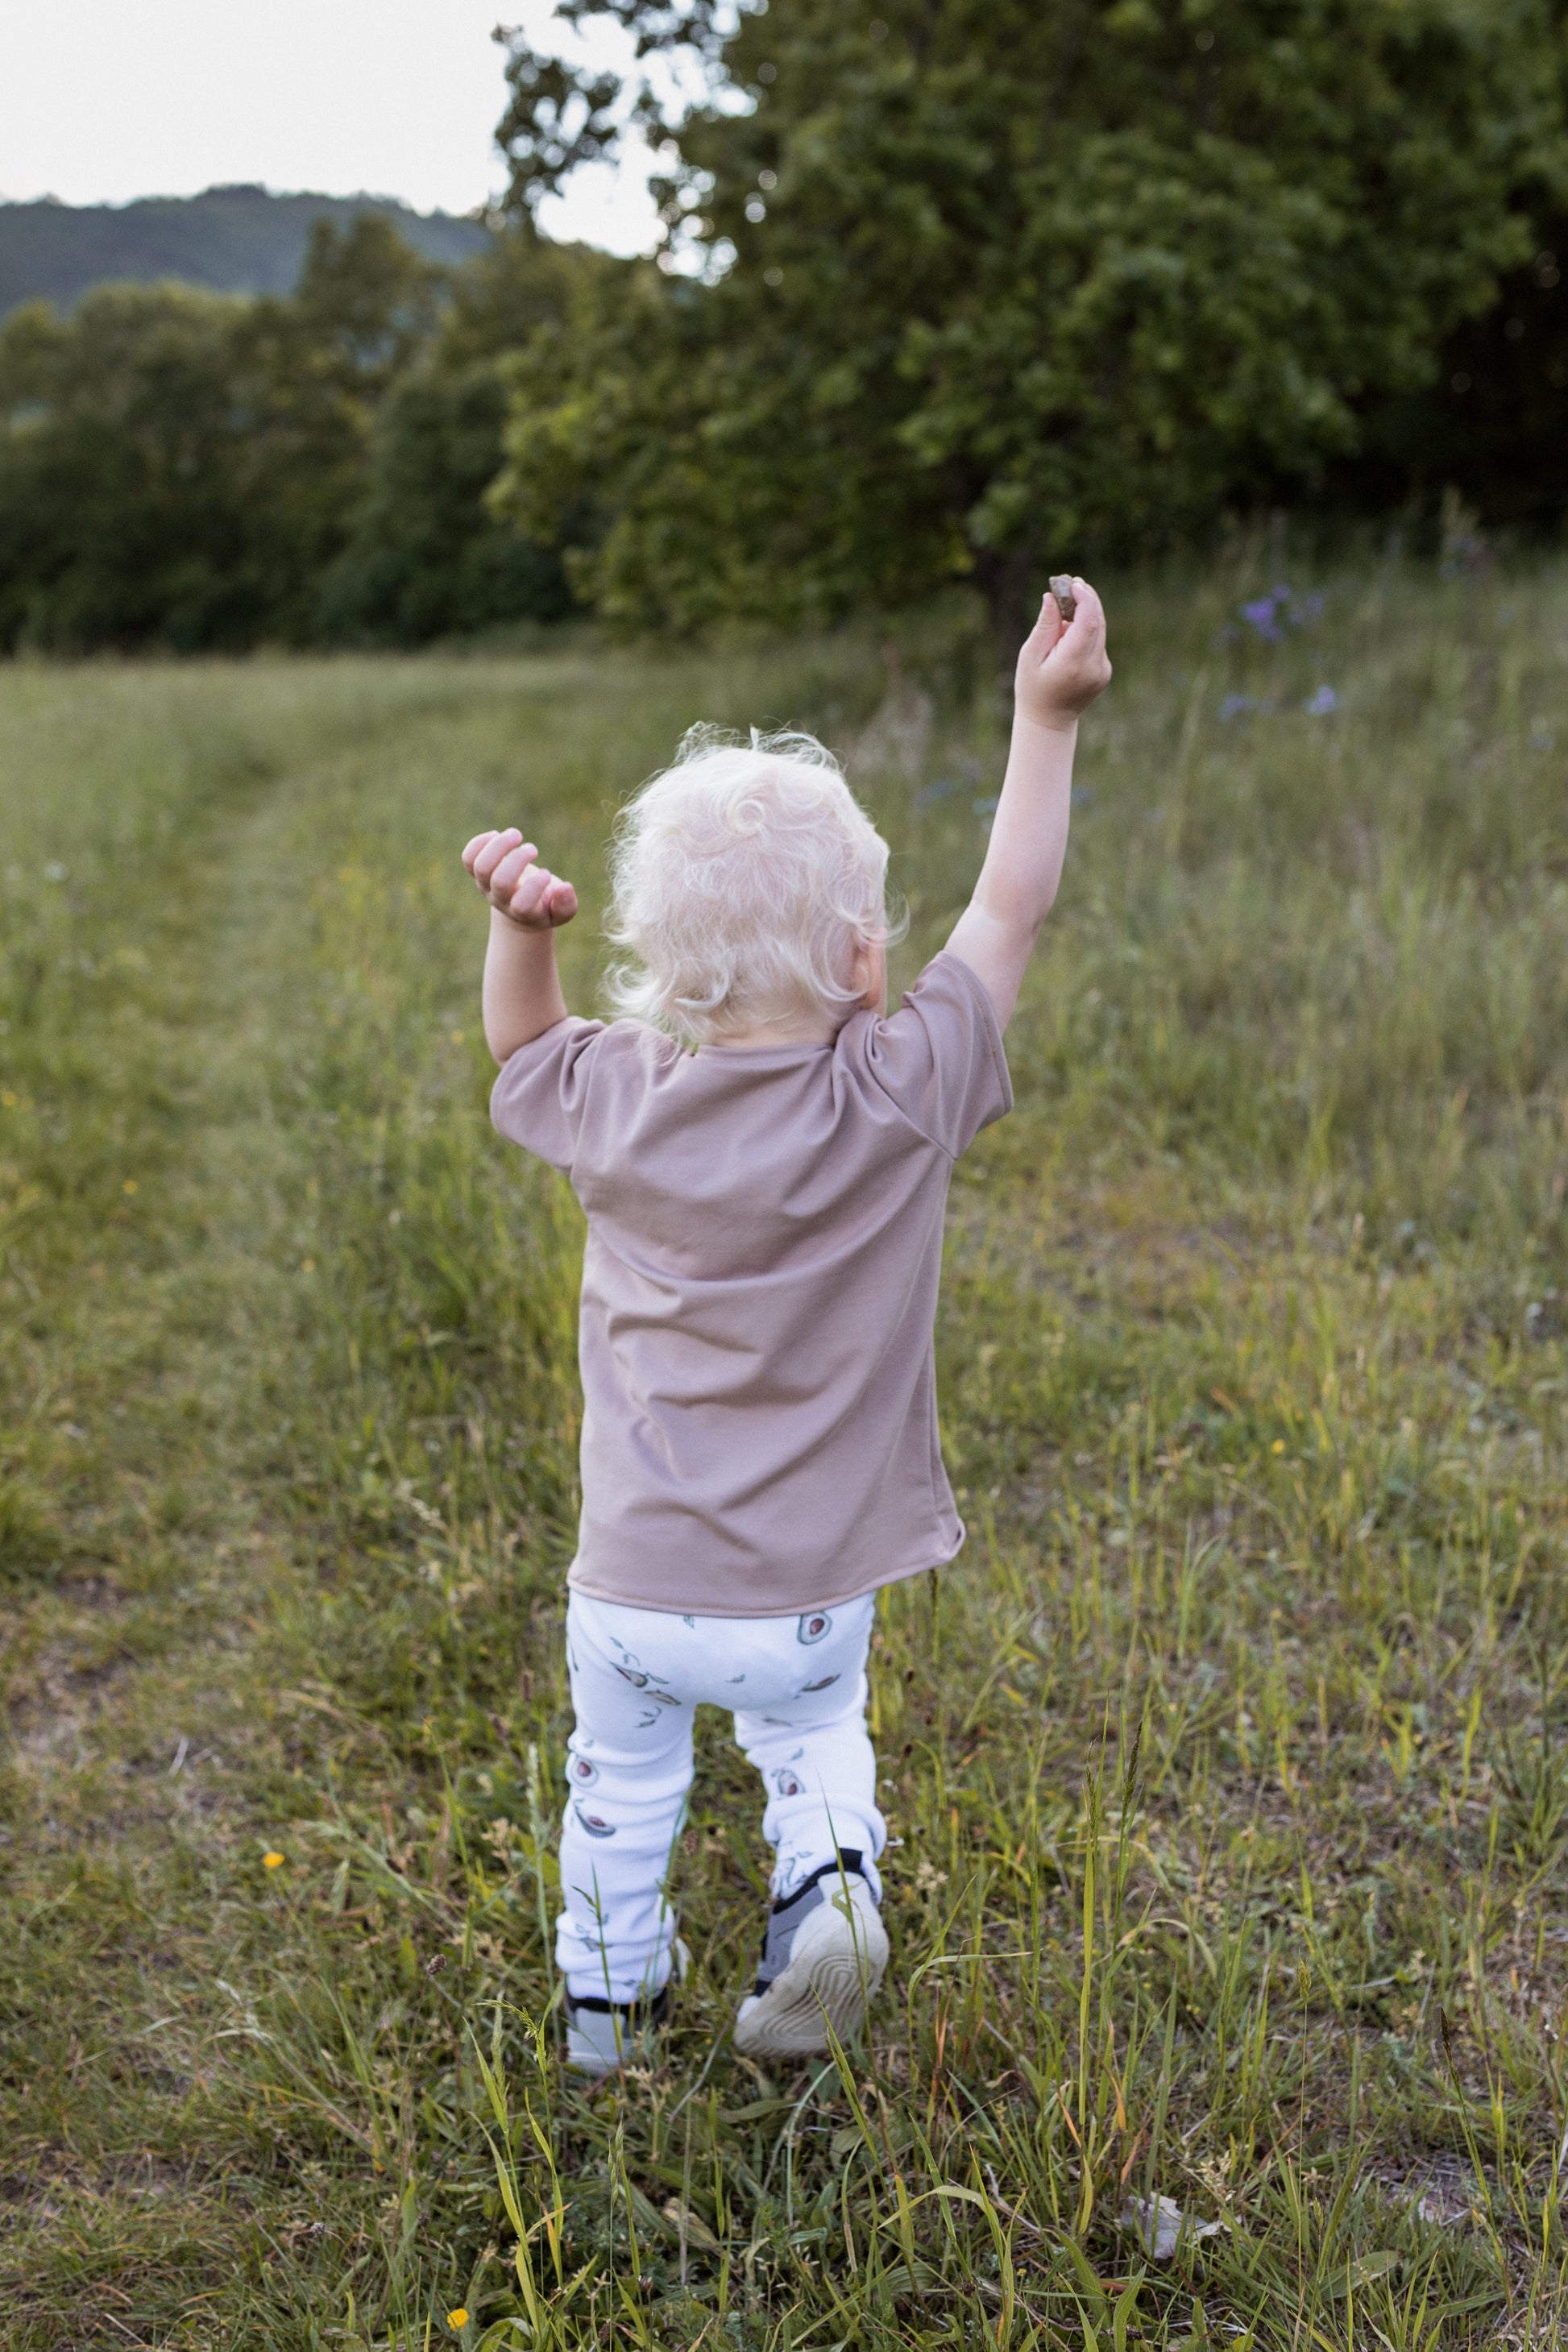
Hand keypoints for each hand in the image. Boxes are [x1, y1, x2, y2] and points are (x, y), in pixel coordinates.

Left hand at [462, 829, 577, 928]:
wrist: (520, 910)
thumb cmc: (546, 907)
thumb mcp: (561, 912)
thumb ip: (567, 904)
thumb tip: (566, 887)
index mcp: (522, 912)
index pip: (522, 904)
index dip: (535, 887)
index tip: (547, 873)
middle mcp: (501, 899)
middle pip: (500, 882)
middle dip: (517, 860)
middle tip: (533, 849)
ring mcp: (486, 886)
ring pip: (481, 867)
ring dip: (498, 846)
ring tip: (516, 834)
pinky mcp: (478, 872)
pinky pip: (469, 858)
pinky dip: (479, 843)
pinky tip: (496, 835)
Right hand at [1013, 577, 1111, 732]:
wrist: (1049, 720)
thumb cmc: (1032, 687)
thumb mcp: (1030, 656)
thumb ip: (1044, 626)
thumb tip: (1052, 597)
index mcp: (1073, 663)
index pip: (1087, 622)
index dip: (1084, 599)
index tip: (1073, 583)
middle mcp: (1093, 666)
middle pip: (1097, 622)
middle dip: (1087, 599)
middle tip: (1072, 583)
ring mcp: (1102, 670)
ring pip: (1100, 630)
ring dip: (1088, 611)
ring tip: (1070, 597)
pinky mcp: (1104, 670)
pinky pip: (1098, 641)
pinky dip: (1087, 628)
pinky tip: (1071, 625)